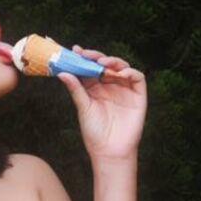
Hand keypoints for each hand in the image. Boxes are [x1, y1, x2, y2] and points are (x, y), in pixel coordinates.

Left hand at [58, 45, 145, 163]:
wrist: (109, 151)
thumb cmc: (94, 132)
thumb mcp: (83, 107)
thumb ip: (76, 89)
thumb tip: (62, 72)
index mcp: (94, 87)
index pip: (90, 67)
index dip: (83, 57)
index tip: (75, 50)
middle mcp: (110, 85)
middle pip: (105, 64)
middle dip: (96, 56)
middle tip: (87, 54)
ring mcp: (124, 89)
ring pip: (121, 67)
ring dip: (113, 61)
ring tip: (103, 63)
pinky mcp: (138, 95)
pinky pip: (137, 78)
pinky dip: (130, 72)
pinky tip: (120, 73)